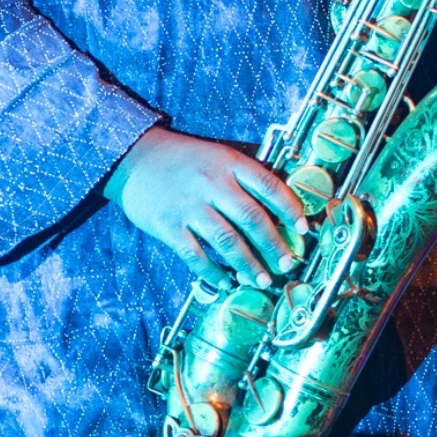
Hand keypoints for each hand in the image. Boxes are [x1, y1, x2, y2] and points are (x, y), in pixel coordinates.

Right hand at [105, 126, 309, 287]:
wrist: (133, 157)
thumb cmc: (184, 158)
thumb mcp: (218, 155)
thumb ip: (245, 175)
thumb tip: (280, 200)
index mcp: (229, 163)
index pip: (268, 185)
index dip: (290, 208)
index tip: (304, 228)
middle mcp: (212, 184)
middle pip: (251, 218)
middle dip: (274, 245)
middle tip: (287, 264)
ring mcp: (190, 207)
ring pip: (227, 241)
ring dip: (248, 264)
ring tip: (263, 280)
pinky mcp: (169, 226)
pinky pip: (195, 255)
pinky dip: (213, 272)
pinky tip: (226, 282)